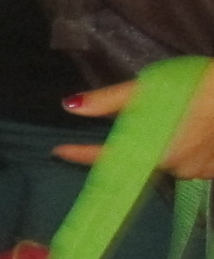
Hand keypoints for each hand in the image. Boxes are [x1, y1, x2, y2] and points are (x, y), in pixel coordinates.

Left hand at [57, 71, 213, 177]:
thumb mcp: (153, 85)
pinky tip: (191, 131)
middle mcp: (173, 169)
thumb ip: (111, 100)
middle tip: (128, 127)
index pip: (105, 159)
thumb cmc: (203, 85)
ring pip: (165, 162)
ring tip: (173, 122)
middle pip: (137, 162)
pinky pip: (190, 163)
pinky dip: (183, 150)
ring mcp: (198, 172)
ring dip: (159, 148)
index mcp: (152, 151)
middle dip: (128, 148)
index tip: (58, 151)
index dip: (80, 155)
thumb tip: (70, 106)